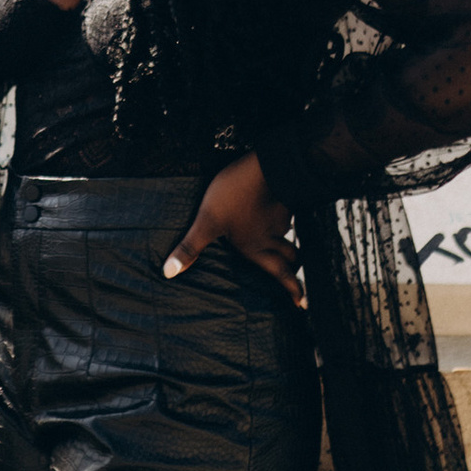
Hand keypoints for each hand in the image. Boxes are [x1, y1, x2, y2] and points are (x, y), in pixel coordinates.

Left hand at [163, 156, 303, 307]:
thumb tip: (169, 273)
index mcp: (256, 248)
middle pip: (291, 258)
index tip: (302, 304)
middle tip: (297, 284)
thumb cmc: (236, 196)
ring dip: (289, 246)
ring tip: (286, 252)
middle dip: (294, 271)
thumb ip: (191, 247)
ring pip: (288, 236)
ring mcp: (280, 217)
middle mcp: (272, 237)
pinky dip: (282, 221)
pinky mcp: (283, 198)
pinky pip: (285, 215)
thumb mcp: (207, 222)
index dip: (293, 290)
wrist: (266, 166)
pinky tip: (275, 215)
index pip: (280, 274)